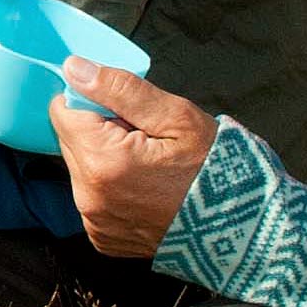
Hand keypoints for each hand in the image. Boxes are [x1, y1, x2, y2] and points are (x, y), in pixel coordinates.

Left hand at [56, 60, 217, 258]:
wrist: (243, 228)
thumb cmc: (216, 169)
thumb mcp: (177, 117)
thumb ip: (120, 89)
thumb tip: (74, 69)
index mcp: (103, 161)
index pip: (63, 111)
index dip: (94, 102)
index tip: (127, 112)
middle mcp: (89, 196)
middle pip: (70, 140)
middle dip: (100, 130)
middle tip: (145, 138)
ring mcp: (95, 221)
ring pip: (80, 168)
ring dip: (104, 158)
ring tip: (149, 165)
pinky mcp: (103, 237)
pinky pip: (92, 198)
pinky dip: (111, 187)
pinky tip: (145, 188)